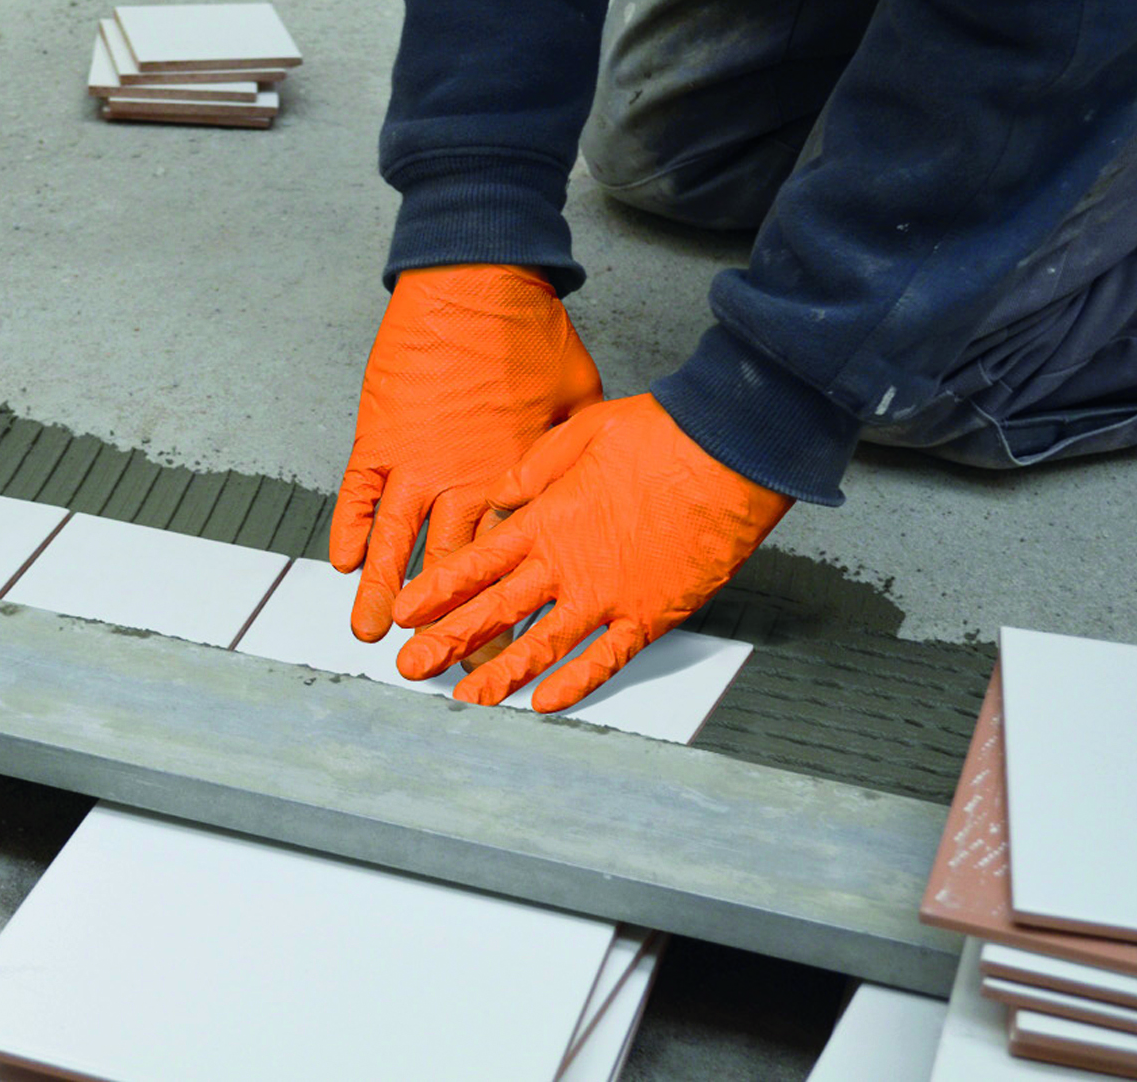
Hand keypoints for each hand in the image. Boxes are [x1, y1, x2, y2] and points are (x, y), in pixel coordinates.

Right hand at [331, 264, 599, 641]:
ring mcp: (415, 460)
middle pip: (447, 566)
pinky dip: (348, 528)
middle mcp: (460, 479)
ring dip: (380, 589)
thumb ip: (571, 454)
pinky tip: (340, 563)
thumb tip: (589, 484)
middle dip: (439, 619)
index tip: (495, 647)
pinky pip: (357, 493)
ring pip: (392, 542)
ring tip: (369, 632)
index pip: (501, 561)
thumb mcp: (579, 401)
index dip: (496, 606)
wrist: (478, 281)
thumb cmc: (534, 332)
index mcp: (510, 478)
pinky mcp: (379, 434)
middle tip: (432, 662)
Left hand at [391, 393, 792, 711]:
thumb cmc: (663, 435)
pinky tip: (545, 703)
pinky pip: (607, 659)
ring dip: (501, 675)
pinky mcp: (651, 614)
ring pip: (542, 647)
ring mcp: (608, 595)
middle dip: (448, 640)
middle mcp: (569, 564)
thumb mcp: (581, 432)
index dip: (437, 591)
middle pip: (495, 611)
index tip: (406, 611)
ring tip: (467, 699)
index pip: (477, 563)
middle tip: (412, 666)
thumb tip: (500, 492)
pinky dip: (576, 684)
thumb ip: (533, 469)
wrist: (730, 453)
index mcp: (548, 519)